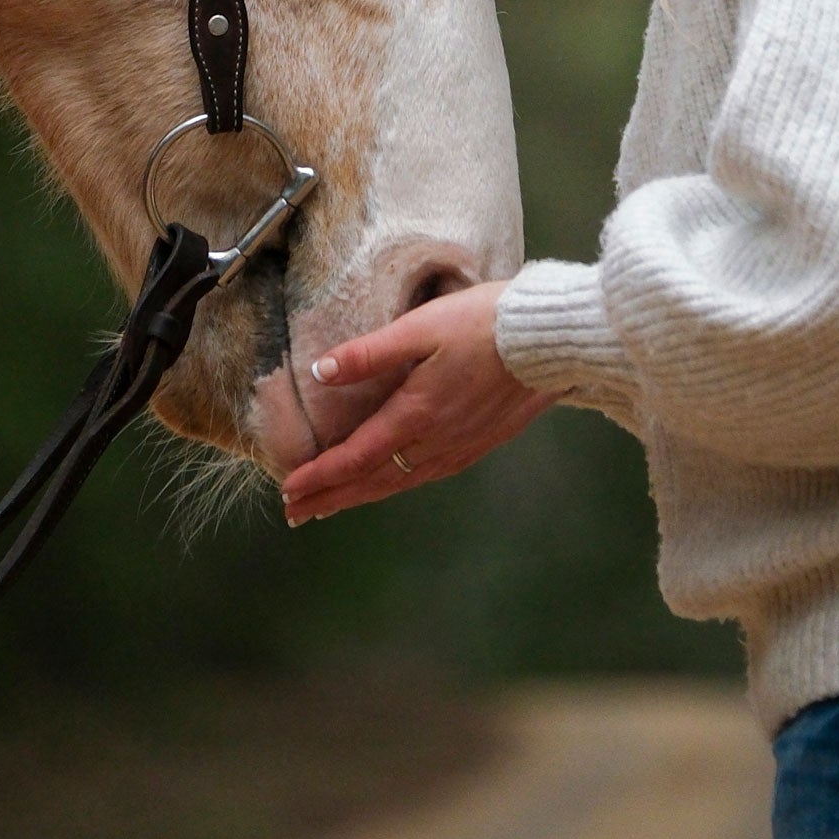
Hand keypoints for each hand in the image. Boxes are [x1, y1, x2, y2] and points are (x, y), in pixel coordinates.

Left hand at [280, 280, 550, 523]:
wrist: (550, 341)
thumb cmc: (484, 324)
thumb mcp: (421, 327)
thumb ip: (369, 353)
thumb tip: (321, 371)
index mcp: (415, 415)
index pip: (355, 457)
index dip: (319, 476)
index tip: (288, 490)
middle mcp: (436, 442)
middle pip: (373, 480)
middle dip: (330, 497)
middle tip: (294, 514)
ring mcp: (460, 447)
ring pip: (400, 482)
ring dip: (361, 495)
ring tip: (331, 505)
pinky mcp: (480, 444)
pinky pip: (427, 475)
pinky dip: (397, 485)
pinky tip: (393, 483)